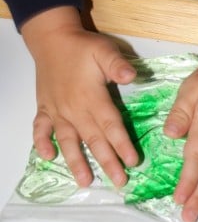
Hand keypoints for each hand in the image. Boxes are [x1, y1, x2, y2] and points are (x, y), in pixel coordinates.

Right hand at [21, 6, 137, 186]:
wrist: (52, 39)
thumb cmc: (82, 46)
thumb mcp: (103, 50)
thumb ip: (117, 65)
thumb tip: (132, 77)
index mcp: (91, 97)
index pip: (110, 125)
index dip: (121, 144)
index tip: (133, 162)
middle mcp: (74, 109)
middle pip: (93, 139)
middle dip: (107, 161)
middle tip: (119, 182)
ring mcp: (57, 110)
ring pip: (68, 140)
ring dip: (76, 161)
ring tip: (85, 181)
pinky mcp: (44, 108)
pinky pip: (40, 129)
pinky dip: (42, 143)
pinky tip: (48, 157)